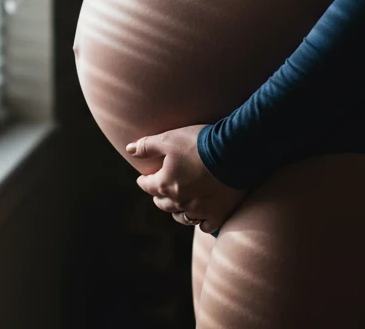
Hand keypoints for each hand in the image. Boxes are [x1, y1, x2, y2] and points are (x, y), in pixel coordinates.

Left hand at [129, 124, 247, 233]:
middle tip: (160, 192)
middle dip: (159, 197)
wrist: (235, 151)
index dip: (144, 180)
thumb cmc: (200, 142)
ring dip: (178, 212)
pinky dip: (203, 222)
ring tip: (179, 206)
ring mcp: (199, 210)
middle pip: (163, 204)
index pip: (147, 185)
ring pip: (182, 217)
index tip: (143, 178)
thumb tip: (129, 149)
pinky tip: (203, 218)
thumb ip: (148, 145)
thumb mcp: (170, 138)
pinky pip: (206, 225)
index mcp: (165, 184)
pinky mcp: (219, 213)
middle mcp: (180, 201)